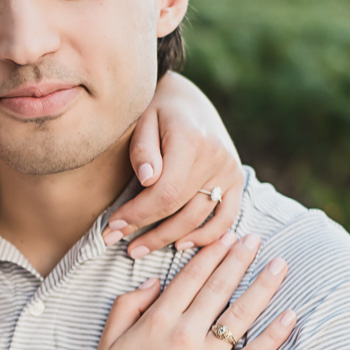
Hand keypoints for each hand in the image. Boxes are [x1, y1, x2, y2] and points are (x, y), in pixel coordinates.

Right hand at [88, 231, 295, 349]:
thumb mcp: (107, 340)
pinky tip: (290, 316)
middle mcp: (185, 334)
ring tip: (280, 265)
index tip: (227, 236)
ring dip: (263, 286)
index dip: (211, 254)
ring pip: (241, 314)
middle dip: (239, 258)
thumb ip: (127, 305)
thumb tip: (155, 282)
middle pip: (219, 288)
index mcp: (157, 321)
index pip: (190, 277)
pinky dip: (274, 335)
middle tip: (256, 238)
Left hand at [104, 72, 242, 258]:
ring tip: (138, 248)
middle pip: (179, 208)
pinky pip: (226, 217)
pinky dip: (205, 236)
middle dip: (145, 229)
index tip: (112, 226)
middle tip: (116, 241)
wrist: (187, 101)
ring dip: (167, 239)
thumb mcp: (142, 121)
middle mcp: (216, 156)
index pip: (164, 192)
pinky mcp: (237, 180)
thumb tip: (147, 180)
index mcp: (191, 140)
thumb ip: (143, 150)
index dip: (137, 214)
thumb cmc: (156, 111)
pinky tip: (179, 245)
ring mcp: (230, 169)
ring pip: (199, 218)